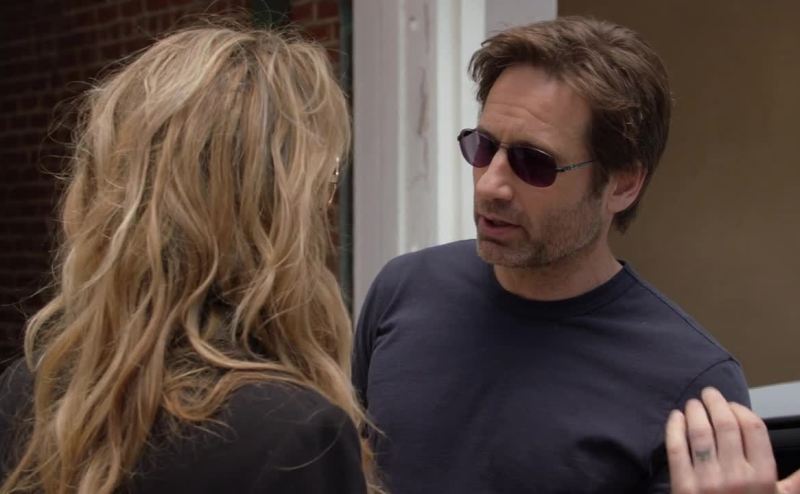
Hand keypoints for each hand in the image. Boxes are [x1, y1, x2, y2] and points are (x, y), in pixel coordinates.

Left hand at [666, 387, 799, 493]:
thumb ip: (795, 484)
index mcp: (762, 477)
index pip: (753, 427)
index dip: (740, 409)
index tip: (732, 405)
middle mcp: (736, 476)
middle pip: (725, 424)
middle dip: (716, 403)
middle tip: (708, 394)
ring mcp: (707, 481)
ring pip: (700, 432)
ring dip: (695, 411)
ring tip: (693, 404)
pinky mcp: (682, 486)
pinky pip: (676, 448)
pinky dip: (674, 427)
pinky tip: (676, 417)